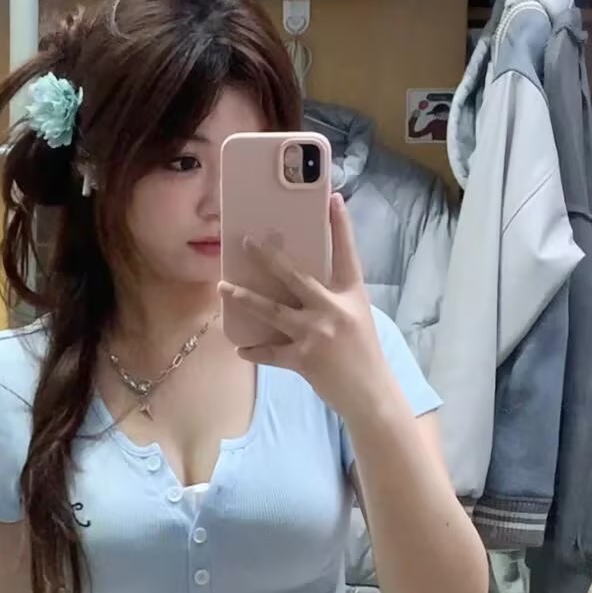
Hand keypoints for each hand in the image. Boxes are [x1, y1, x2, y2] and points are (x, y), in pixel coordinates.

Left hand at [218, 193, 388, 419]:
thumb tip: (303, 279)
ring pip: (272, 311)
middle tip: (246, 242)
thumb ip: (333, 295)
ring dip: (244, 298)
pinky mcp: (303, 359)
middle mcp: (333, 310)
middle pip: (296, 277)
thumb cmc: (362, 351)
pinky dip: (254, 351)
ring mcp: (316, 334)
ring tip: (222, 288)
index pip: (347, 254)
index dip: (341, 226)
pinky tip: (240, 347)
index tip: (333, 199)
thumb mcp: (356, 314)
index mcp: (351, 295)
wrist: (369, 393)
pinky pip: (270, 352)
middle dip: (268, 258)